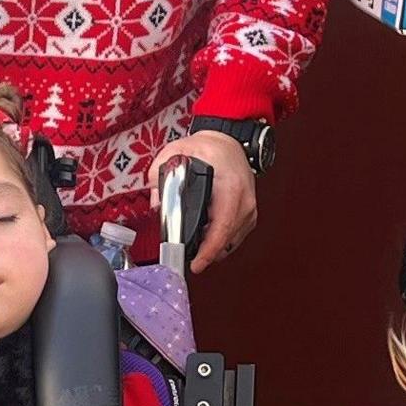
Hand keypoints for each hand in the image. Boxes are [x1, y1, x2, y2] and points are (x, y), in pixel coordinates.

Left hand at [150, 131, 260, 272]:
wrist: (229, 142)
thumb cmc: (210, 148)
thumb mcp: (178, 152)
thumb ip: (160, 174)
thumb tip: (156, 200)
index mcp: (229, 188)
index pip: (222, 227)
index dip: (208, 251)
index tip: (197, 264)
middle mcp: (244, 201)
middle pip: (227, 240)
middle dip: (206, 253)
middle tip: (187, 257)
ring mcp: (249, 208)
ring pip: (232, 242)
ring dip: (213, 248)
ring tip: (195, 249)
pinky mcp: (249, 213)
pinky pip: (236, 236)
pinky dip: (221, 241)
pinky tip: (207, 239)